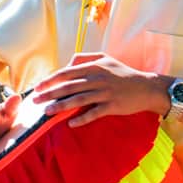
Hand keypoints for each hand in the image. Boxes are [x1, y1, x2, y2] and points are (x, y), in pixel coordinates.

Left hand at [32, 53, 166, 127]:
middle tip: (35, 101)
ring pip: (78, 100)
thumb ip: (85, 58)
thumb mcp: (106, 59)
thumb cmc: (123, 73)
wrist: (146, 87)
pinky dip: (82, 119)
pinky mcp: (112, 106)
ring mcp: (105, 93)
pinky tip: (71, 124)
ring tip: (47, 112)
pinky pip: (94, 113)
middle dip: (49, 94)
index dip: (50, 80)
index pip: (67, 73)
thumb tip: (67, 65)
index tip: (38, 87)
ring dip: (61, 106)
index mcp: (95, 66)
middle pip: (69, 87)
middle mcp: (98, 79)